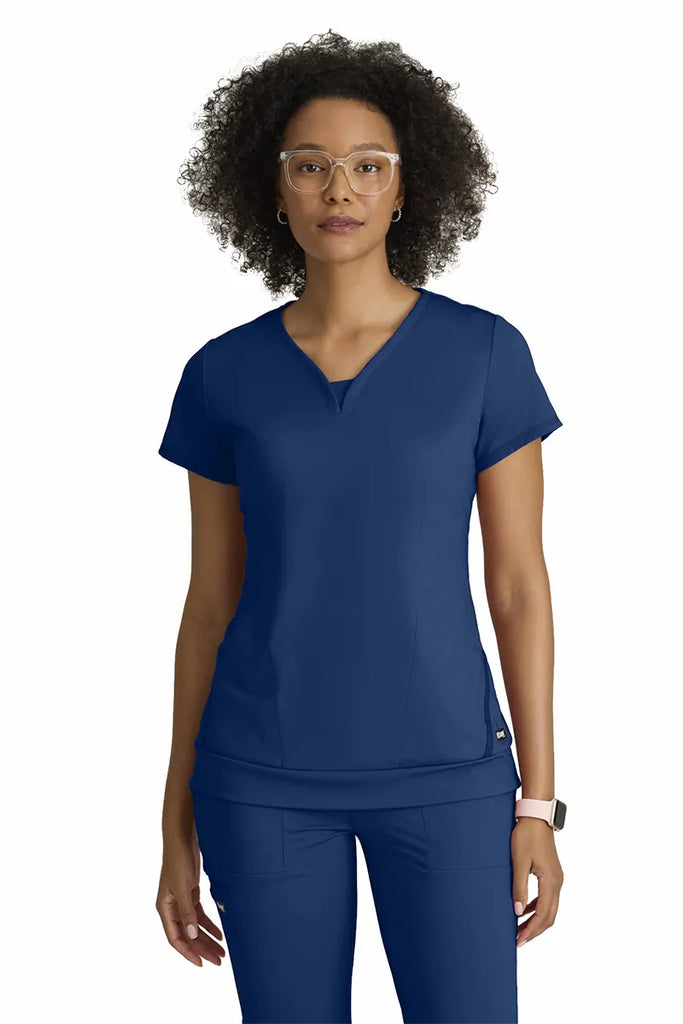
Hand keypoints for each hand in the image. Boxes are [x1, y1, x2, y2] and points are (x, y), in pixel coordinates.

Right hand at [156, 831, 225, 966]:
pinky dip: (209, 924)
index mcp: (165, 908)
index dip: (188, 952)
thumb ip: (187, 912)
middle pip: (187, 935)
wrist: (182, 838)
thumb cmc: (179, 860)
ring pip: (194, 926)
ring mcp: (182, 901)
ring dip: (208, 939)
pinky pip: (200, 915)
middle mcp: (172, 908)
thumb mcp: (183, 887)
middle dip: (202, 948)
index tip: (201, 964)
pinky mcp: (191, 893)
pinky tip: (220, 933)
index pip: (175, 938)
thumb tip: (191, 935)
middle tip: (218, 960)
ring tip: (222, 951)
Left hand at [511, 817, 563, 946]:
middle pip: (550, 916)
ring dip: (536, 921)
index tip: (518, 940)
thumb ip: (519, 887)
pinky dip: (537, 908)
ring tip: (520, 929)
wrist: (536, 817)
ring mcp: (556, 878)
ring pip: (550, 908)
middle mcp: (558, 883)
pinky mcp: (552, 874)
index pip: (544, 915)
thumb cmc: (526, 836)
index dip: (532, 930)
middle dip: (535, 930)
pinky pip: (547, 898)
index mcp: (551, 882)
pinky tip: (524, 911)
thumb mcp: (519, 862)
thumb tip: (518, 912)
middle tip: (518, 940)